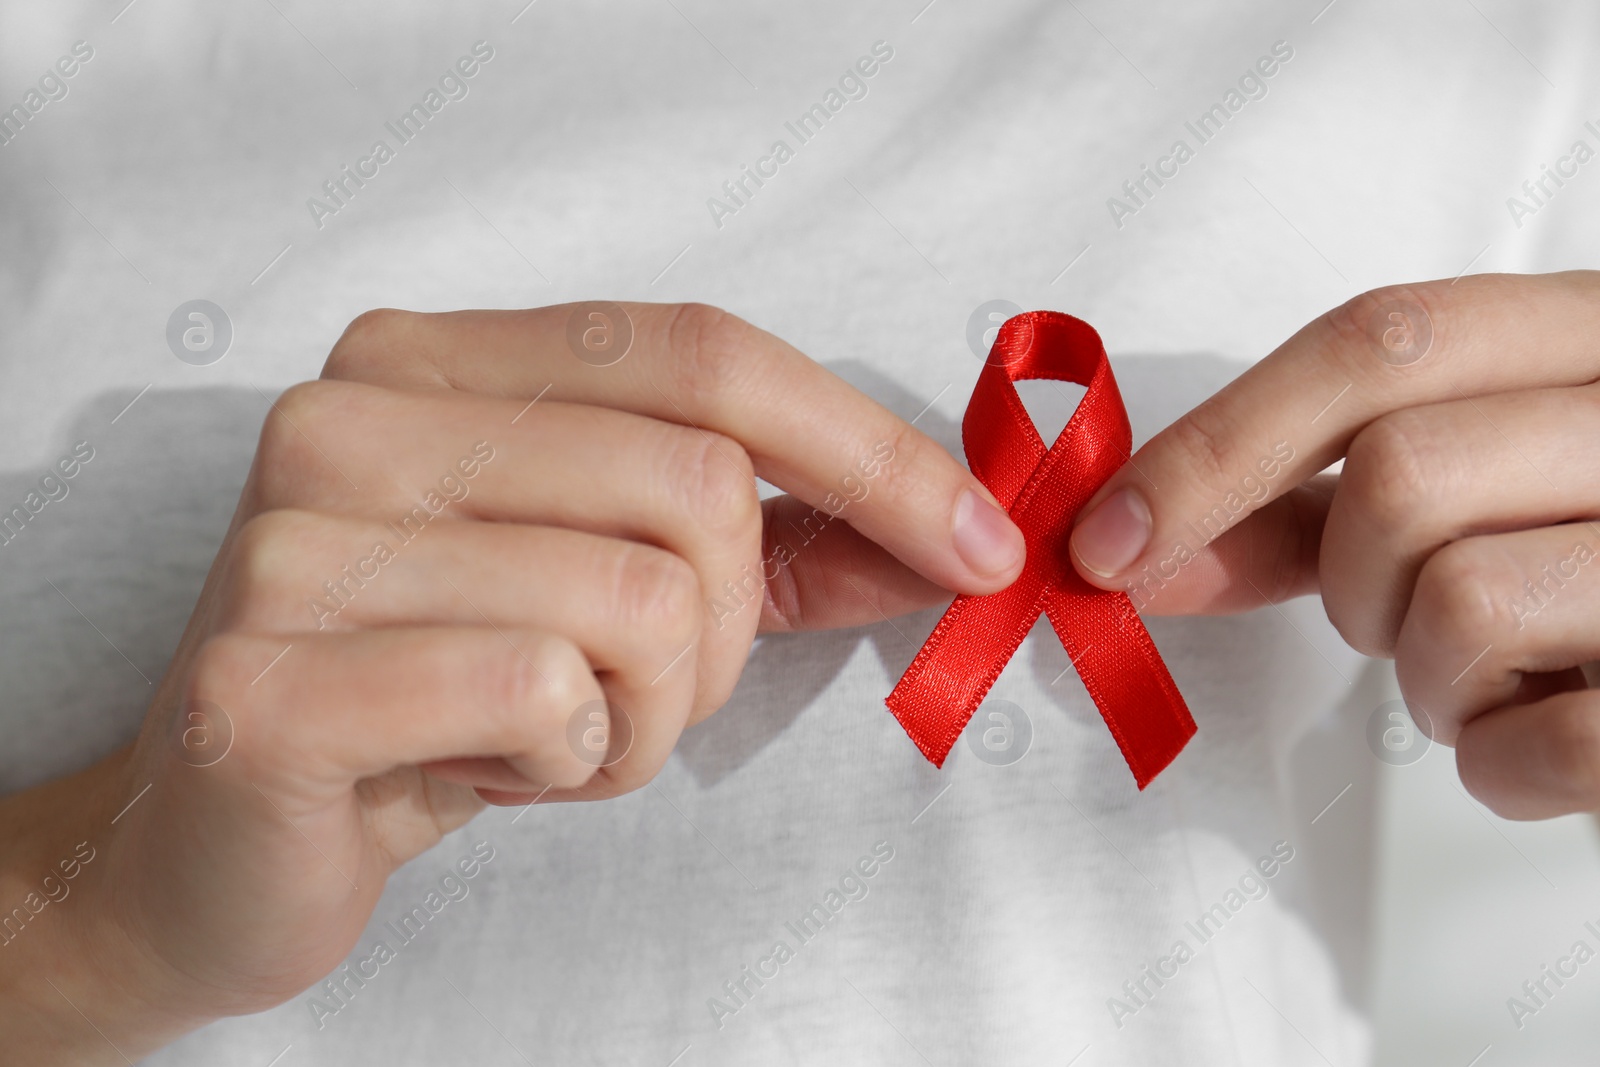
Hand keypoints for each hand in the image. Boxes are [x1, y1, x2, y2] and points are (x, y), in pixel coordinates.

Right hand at [0, 303, 1024, 1060]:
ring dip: (646, 714)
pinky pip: (545, 690)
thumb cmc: (433, 701)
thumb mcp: (607, 593)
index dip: (866, 446)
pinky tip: (485, 768)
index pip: (705, 352)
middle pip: (695, 482)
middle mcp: (353, 414)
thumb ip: (767, 548)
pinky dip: (569, 761)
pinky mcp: (268, 675)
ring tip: (548, 735)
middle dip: (723, 629)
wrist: (220, 835)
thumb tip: (943, 534)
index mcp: (434, 358)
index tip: (972, 541)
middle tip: (633, 692)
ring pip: (638, 600)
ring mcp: (297, 539)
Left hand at [1067, 271, 1599, 820]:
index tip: (1106, 543)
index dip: (1218, 447)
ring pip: (1457, 609)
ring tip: (1506, 668)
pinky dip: (1504, 765)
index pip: (1378, 343)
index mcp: (1597, 336)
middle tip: (1407, 611)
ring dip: (1431, 677)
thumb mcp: (1484, 476)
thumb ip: (1310, 497)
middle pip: (1398, 482)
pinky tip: (1556, 731)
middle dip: (1354, 582)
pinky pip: (1536, 746)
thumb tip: (1135, 541)